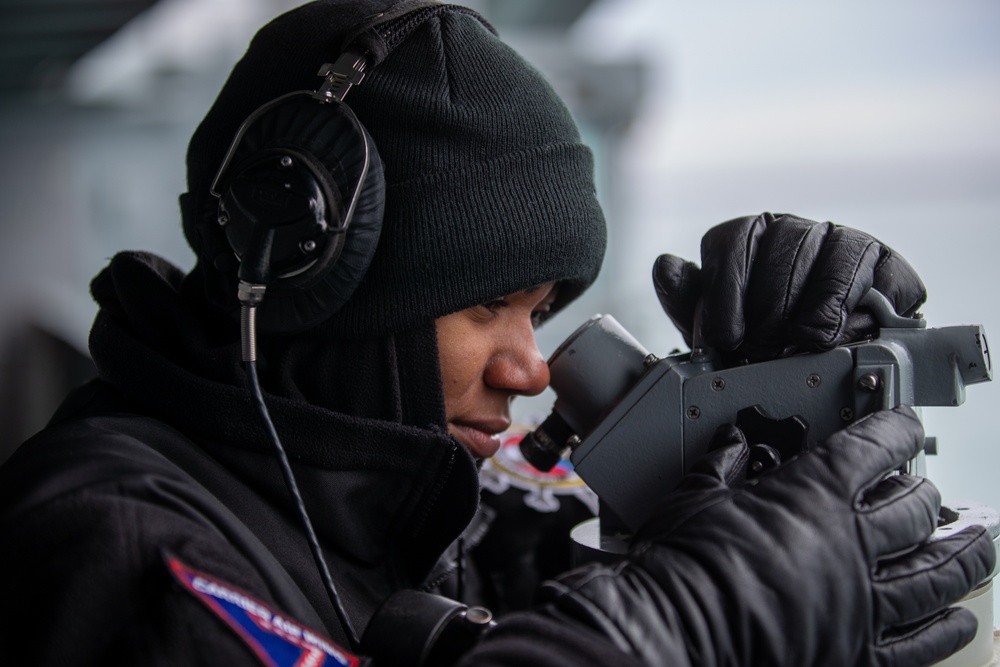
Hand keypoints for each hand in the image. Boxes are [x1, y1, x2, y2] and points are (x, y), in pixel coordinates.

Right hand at [541, 407, 993, 666]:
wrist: (676, 625)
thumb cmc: (683, 562)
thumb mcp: (696, 496)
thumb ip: (723, 465)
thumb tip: (733, 446)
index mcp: (815, 495)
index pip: (874, 447)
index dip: (898, 429)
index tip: (906, 425)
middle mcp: (852, 545)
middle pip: (915, 509)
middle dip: (926, 493)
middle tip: (927, 489)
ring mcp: (861, 601)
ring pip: (935, 574)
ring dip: (962, 556)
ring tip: (979, 544)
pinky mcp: (856, 652)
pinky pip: (920, 642)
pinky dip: (944, 628)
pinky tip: (959, 618)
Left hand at [654, 212, 925, 362]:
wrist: (829, 378)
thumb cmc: (767, 347)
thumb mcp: (720, 332)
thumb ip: (689, 301)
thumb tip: (665, 266)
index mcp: (750, 238)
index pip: (731, 239)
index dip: (725, 292)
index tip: (724, 338)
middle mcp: (795, 231)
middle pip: (781, 246)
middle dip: (766, 310)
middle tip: (761, 350)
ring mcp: (843, 241)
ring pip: (826, 254)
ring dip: (805, 311)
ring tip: (795, 347)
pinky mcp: (886, 264)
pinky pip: (867, 271)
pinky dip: (846, 307)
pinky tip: (832, 336)